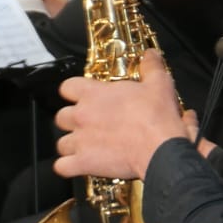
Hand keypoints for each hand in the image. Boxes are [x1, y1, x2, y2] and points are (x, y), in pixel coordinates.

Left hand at [53, 51, 191, 180]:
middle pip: (61, 116)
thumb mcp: (159, 85)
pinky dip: (69, 167)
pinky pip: (62, 167)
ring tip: (88, 147)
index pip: (67, 87)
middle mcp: (81, 116)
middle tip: (91, 124)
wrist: (161, 150)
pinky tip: (79, 165)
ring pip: (62, 143)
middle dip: (73, 121)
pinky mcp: (83, 163)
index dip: (75, 92)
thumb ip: (151, 67)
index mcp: (94, 94)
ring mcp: (79, 140)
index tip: (85, 97)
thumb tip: (150, 54)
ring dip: (72, 145)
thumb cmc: (158, 118)